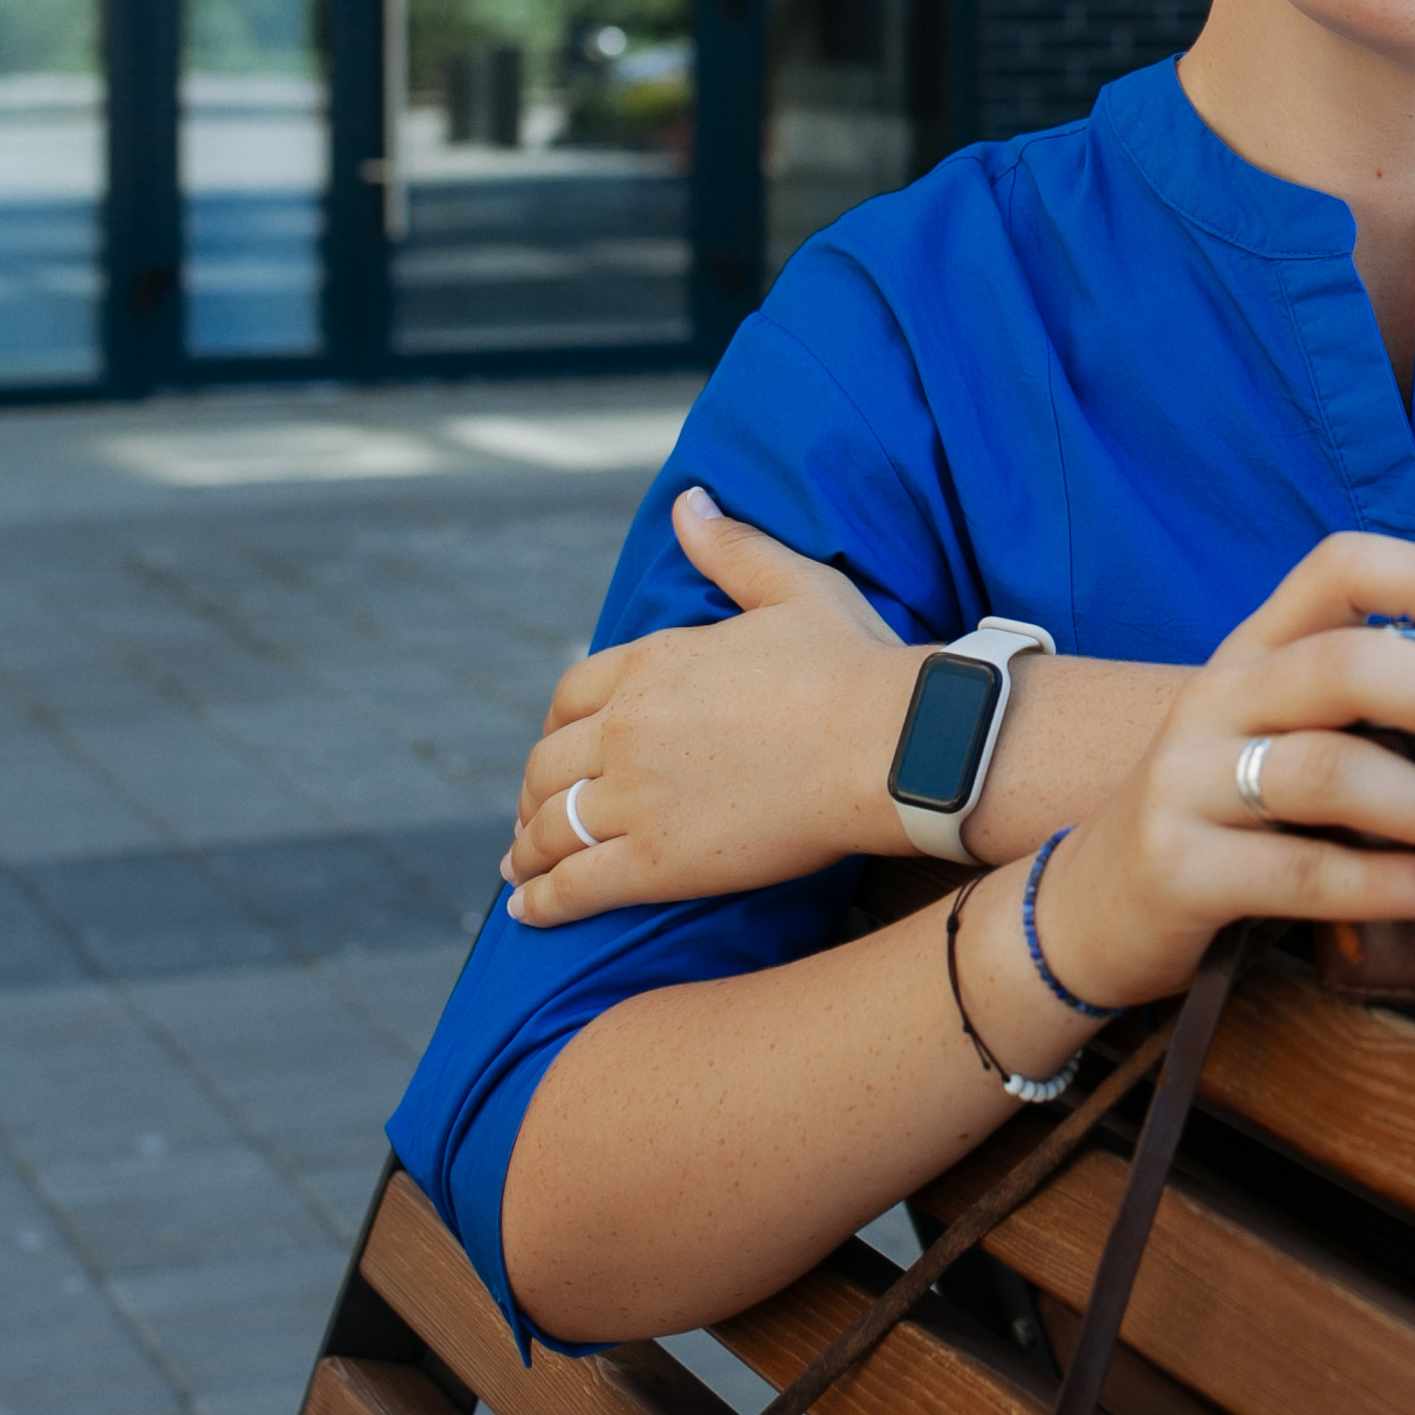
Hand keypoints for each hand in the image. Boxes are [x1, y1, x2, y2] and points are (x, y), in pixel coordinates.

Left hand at [501, 493, 914, 925]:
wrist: (891, 747)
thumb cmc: (854, 664)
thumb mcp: (792, 586)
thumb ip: (730, 548)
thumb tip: (689, 501)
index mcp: (651, 663)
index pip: (569, 695)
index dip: (555, 725)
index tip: (558, 746)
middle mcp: (625, 728)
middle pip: (547, 764)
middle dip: (534, 791)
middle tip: (536, 813)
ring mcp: (635, 797)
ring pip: (551, 826)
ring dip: (528, 847)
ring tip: (522, 867)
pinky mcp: (657, 862)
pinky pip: (574, 884)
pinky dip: (540, 901)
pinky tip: (528, 913)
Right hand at [995, 531, 1414, 1017]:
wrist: (1093, 901)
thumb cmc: (1218, 813)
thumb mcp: (1273, 737)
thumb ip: (1364, 719)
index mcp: (1254, 652)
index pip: (1334, 570)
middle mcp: (1219, 699)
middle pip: (1343, 666)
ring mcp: (1189, 780)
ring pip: (1327, 771)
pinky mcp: (1180, 865)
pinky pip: (1298, 870)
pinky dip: (1384, 881)